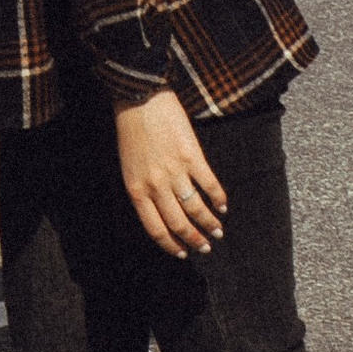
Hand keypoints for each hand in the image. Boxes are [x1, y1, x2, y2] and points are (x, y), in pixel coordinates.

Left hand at [115, 91, 227, 259]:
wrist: (139, 98)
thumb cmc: (130, 130)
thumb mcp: (128, 165)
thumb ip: (143, 188)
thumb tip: (161, 208)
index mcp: (136, 190)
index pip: (155, 229)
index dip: (171, 245)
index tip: (183, 253)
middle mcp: (156, 186)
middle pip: (179, 224)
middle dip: (195, 240)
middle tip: (206, 247)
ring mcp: (175, 172)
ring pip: (196, 209)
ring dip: (210, 223)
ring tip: (218, 231)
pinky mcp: (192, 157)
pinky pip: (209, 185)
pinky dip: (219, 198)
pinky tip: (224, 205)